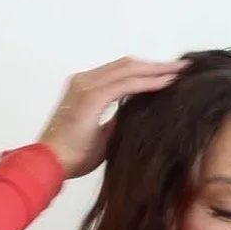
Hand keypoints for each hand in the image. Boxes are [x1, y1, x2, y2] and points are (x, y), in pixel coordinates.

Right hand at [37, 55, 188, 179]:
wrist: (48, 164)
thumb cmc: (72, 156)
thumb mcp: (102, 136)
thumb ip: (118, 121)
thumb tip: (139, 116)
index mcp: (85, 88)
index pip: (121, 72)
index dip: (146, 71)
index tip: (169, 75)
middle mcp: (83, 80)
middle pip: (127, 65)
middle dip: (156, 65)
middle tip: (182, 67)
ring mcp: (85, 85)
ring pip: (128, 69)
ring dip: (156, 69)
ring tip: (180, 71)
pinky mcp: (90, 96)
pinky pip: (126, 84)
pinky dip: (148, 82)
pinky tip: (167, 83)